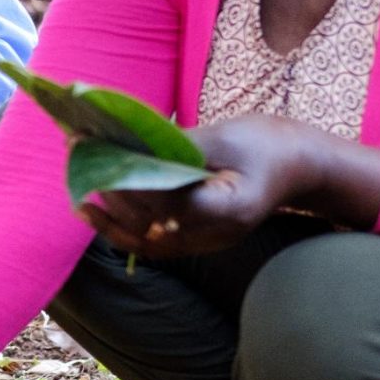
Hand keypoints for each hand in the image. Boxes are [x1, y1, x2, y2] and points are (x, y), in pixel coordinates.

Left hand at [80, 114, 379, 257]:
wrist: (300, 167)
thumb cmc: (268, 145)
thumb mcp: (227, 137)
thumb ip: (181, 148)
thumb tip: (130, 145)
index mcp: (229, 209)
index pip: (171, 202)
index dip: (134, 183)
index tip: (104, 159)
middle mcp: (214, 235)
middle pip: (152, 222)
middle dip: (113, 193)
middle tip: (80, 159)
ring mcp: (205, 242)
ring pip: (147, 240)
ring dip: (110, 216)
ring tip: (78, 190)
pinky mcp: (196, 237)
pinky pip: (153, 240)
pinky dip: (122, 227)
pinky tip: (95, 209)